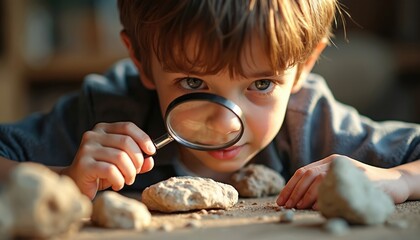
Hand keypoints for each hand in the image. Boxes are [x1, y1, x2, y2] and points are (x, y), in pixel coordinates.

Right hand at [62, 122, 155, 199]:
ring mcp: (87, 149)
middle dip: (137, 160)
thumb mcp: (122, 164)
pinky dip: (120, 180)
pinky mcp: (84, 165)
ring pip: (120, 157)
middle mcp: (93, 135)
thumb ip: (137, 161)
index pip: (128, 127)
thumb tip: (150, 160)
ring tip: (127, 180)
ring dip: (130, 172)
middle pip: (126, 142)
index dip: (143, 138)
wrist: (76, 185)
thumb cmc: (100, 172)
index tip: (151, 151)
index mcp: (103, 129)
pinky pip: (111, 170)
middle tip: (136, 172)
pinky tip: (117, 184)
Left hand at [276, 154, 409, 209]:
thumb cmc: (362, 185)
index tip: (281, 200)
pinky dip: (326, 197)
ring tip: (298, 207)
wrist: (393, 182)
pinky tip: (318, 207)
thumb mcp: (339, 180)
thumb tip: (297, 199)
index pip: (303, 171)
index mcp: (329, 161)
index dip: (290, 186)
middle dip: (294, 191)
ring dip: (306, 195)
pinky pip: (338, 187)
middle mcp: (336, 162)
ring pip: (320, 179)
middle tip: (287, 205)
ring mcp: (348, 168)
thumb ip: (321, 184)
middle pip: (308, 174)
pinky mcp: (360, 178)